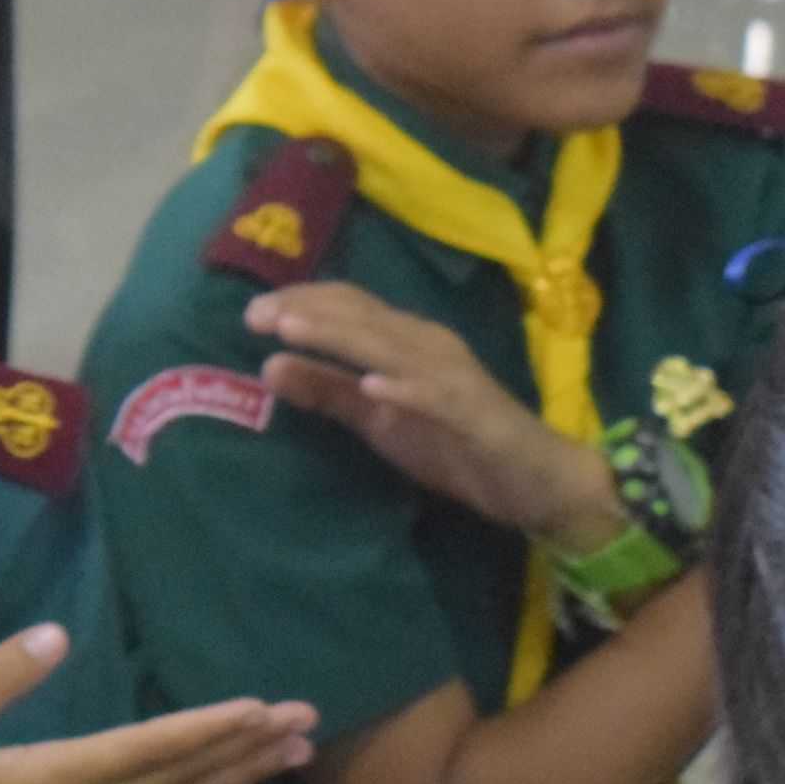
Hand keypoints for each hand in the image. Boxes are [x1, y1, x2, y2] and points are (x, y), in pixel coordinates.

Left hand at [243, 284, 619, 550]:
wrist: (531, 479)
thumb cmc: (450, 442)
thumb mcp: (374, 419)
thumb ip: (326, 392)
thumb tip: (268, 365)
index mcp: (404, 343)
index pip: (348, 308)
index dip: (302, 304)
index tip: (252, 313)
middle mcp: (427, 346)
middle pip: (363, 317)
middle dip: (308, 312)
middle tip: (255, 314)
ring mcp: (452, 377)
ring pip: (391, 347)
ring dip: (342, 336)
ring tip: (293, 330)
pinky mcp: (474, 412)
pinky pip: (436, 396)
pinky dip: (405, 388)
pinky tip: (372, 385)